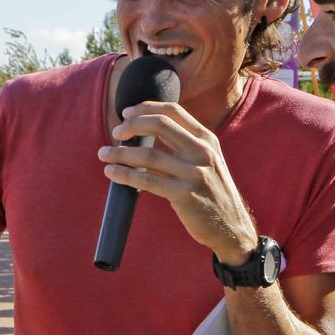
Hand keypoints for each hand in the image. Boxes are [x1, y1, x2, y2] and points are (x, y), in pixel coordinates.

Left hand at [99, 101, 257, 264]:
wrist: (230, 226)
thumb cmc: (211, 192)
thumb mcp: (206, 160)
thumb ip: (184, 144)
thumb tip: (144, 131)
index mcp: (207, 139)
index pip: (173, 111)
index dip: (145, 108)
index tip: (126, 113)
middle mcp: (202, 152)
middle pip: (159, 125)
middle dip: (131, 125)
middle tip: (115, 133)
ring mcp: (194, 174)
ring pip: (148, 154)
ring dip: (120, 153)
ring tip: (104, 154)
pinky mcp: (184, 196)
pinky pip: (147, 180)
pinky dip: (125, 175)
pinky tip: (112, 173)